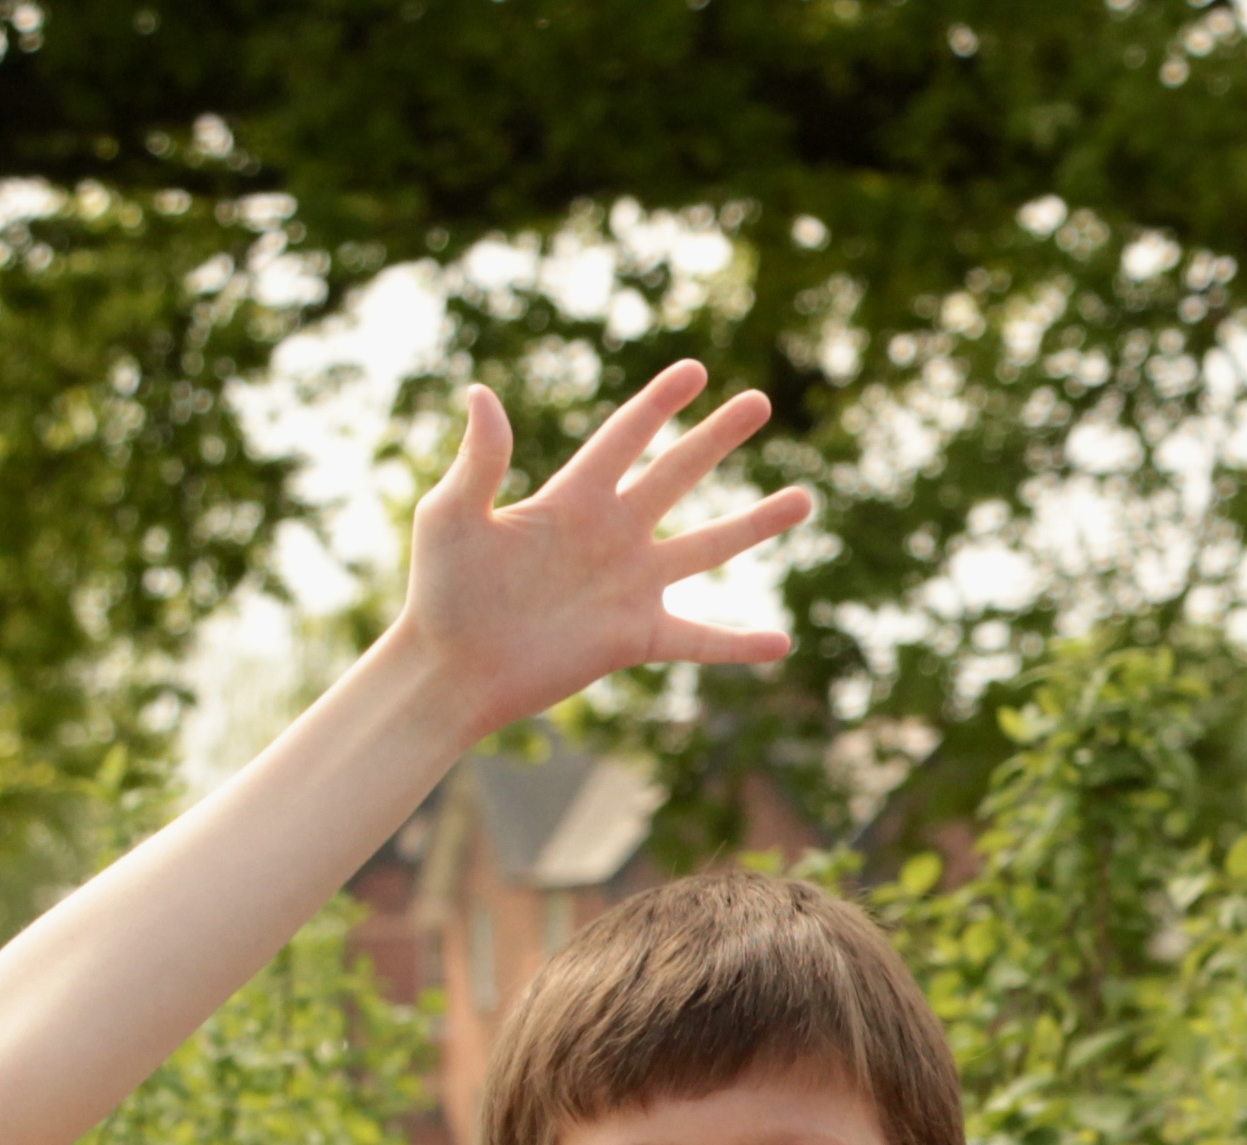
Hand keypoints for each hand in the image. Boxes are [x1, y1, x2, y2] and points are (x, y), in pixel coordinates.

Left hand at [400, 365, 816, 737]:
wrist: (450, 670)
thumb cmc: (441, 591)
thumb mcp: (451, 517)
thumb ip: (479, 461)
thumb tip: (482, 394)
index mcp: (572, 498)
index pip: (625, 438)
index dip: (659, 404)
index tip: (696, 371)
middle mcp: (611, 534)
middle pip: (677, 475)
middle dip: (718, 438)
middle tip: (760, 403)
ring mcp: (629, 586)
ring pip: (707, 548)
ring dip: (756, 523)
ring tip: (805, 498)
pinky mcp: (634, 637)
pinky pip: (699, 639)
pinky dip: (739, 645)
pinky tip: (781, 644)